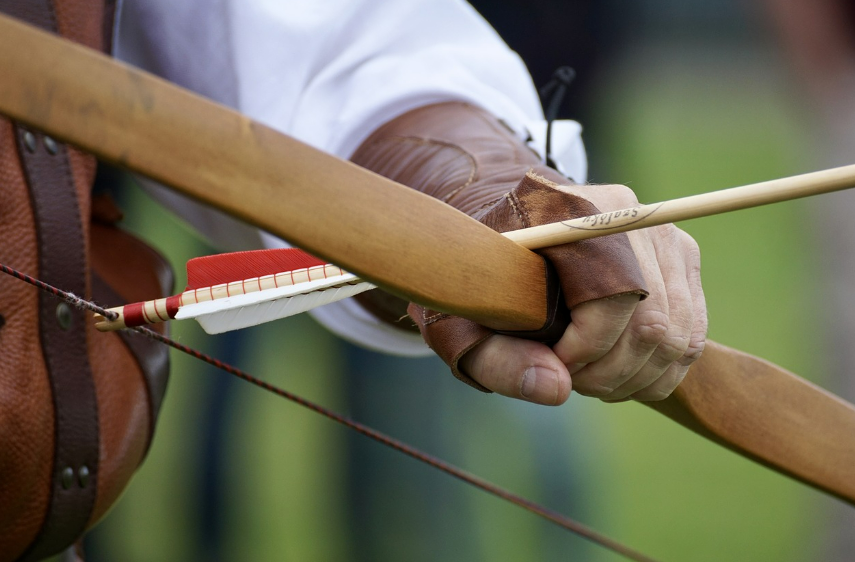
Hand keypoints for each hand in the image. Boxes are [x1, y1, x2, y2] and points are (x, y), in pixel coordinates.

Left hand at [460, 184, 707, 404]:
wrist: (511, 242)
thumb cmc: (484, 283)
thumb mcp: (464, 324)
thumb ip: (499, 359)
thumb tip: (557, 391)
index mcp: (570, 211)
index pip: (610, 298)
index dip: (586, 351)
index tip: (554, 365)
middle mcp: (627, 212)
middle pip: (653, 322)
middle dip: (611, 373)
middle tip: (572, 381)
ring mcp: (662, 233)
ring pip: (678, 336)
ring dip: (636, 378)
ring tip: (590, 379)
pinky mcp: (682, 256)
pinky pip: (691, 334)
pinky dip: (659, 371)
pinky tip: (618, 374)